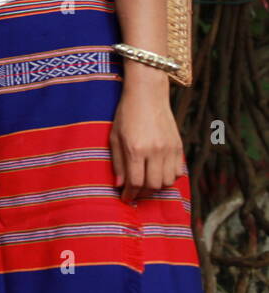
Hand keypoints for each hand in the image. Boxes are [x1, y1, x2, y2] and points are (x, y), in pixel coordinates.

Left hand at [110, 68, 183, 203]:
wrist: (148, 95)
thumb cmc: (126, 114)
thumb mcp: (114, 136)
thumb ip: (117, 162)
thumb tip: (119, 185)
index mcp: (136, 148)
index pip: (135, 182)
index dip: (130, 194)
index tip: (125, 198)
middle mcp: (155, 151)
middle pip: (153, 185)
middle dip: (142, 194)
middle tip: (135, 193)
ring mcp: (169, 149)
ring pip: (167, 181)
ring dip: (156, 188)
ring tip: (146, 185)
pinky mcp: (179, 146)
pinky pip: (177, 172)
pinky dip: (168, 178)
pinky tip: (158, 175)